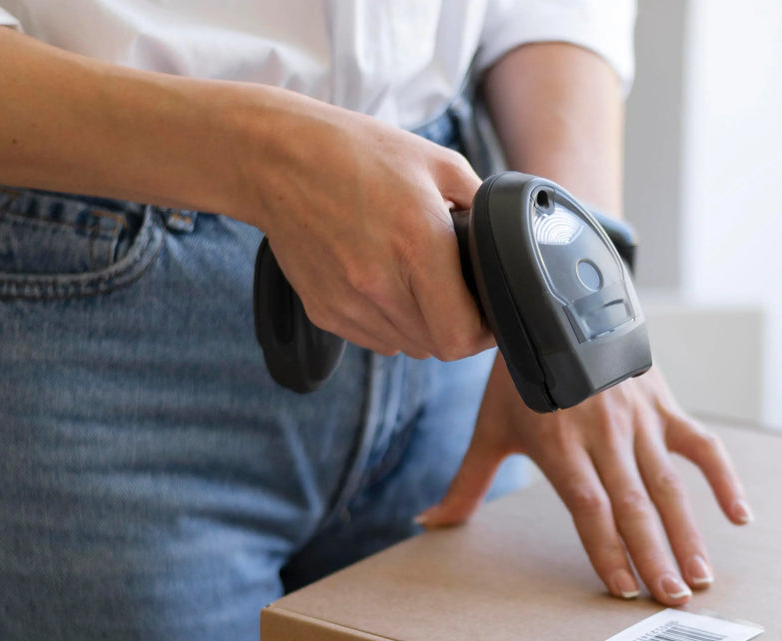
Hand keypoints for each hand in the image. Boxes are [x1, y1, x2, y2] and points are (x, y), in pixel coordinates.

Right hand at [246, 100, 491, 360]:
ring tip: (420, 285)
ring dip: (424, 327)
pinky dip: (390, 324)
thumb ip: (481, 204)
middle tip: (462, 297)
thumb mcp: (436, 162)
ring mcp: (348, 302)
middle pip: (439, 347)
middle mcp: (381, 283)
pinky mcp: (324, 311)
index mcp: (418, 245)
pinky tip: (387, 285)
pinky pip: (375, 339)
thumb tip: (506, 238)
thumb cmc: (357, 152)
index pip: (462, 337)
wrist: (275, 158)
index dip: (485, 333)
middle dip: (458, 328)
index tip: (490, 314)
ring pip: (408, 346)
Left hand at [417, 363, 753, 603]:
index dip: (606, 548)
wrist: (554, 302)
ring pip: (669, 483)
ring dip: (688, 533)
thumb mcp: (490, 428)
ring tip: (700, 577)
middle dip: (654, 555)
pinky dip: (723, 479)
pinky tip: (740, 517)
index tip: (622, 588)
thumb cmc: (519, 375)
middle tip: (672, 600)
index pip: (588, 507)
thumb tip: (427, 525)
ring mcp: (638, 419)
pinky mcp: (663, 404)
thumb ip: (466, 484)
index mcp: (559, 443)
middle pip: (632, 504)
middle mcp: (602, 433)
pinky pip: (701, 445)